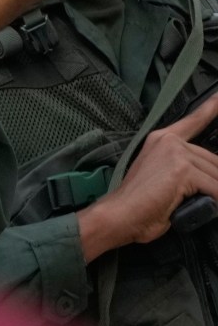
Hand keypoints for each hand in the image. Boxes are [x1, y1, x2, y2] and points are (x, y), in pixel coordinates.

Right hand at [78, 88, 217, 260]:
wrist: (118, 216)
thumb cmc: (137, 206)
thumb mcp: (161, 179)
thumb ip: (183, 170)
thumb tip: (209, 178)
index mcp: (162, 140)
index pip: (194, 121)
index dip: (211, 109)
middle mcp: (170, 141)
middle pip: (214, 161)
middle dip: (214, 182)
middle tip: (204, 197)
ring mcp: (176, 153)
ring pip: (216, 176)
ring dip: (214, 194)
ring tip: (198, 205)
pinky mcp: (183, 169)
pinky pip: (215, 188)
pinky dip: (215, 201)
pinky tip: (205, 207)